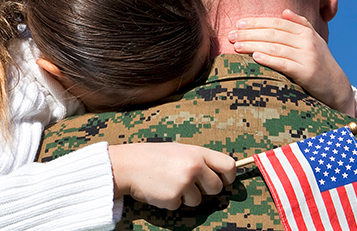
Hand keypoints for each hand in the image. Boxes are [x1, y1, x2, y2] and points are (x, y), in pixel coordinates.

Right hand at [107, 143, 235, 209]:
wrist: (127, 165)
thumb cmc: (153, 157)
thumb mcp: (178, 150)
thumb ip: (199, 159)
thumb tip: (218, 174)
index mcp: (197, 153)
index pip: (229, 165)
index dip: (229, 176)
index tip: (223, 180)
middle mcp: (194, 167)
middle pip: (217, 187)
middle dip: (206, 190)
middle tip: (190, 184)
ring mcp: (184, 183)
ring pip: (198, 200)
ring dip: (185, 196)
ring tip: (169, 183)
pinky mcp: (174, 197)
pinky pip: (180, 206)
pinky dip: (171, 201)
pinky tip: (160, 189)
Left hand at [229, 9, 356, 116]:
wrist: (336, 86)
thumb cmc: (319, 62)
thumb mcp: (313, 40)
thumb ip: (300, 25)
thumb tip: (284, 11)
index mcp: (306, 32)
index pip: (277, 23)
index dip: (257, 22)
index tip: (239, 23)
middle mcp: (307, 41)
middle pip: (273, 34)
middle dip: (249, 33)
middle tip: (231, 35)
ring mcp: (307, 57)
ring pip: (275, 48)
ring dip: (253, 46)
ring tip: (237, 46)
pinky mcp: (307, 73)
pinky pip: (284, 64)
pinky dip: (269, 60)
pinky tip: (255, 57)